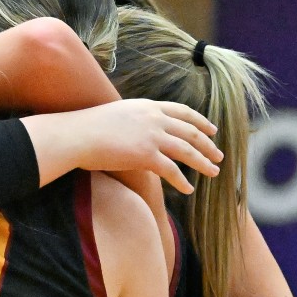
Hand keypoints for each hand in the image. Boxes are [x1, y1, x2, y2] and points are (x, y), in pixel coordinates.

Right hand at [65, 99, 221, 193]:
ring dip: (203, 163)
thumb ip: (135, 120)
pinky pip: (172, 171)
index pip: (183, 112)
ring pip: (188, 151)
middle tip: (219, 155)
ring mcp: (152, 136)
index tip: (212, 130)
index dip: (201, 121)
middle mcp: (154, 118)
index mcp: (148, 107)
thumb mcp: (118, 115)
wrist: (77, 134)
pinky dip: (183, 181)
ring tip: (214, 172)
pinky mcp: (146, 155)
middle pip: (191, 131)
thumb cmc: (89, 128)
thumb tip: (140, 131)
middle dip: (208, 145)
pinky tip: (189, 189)